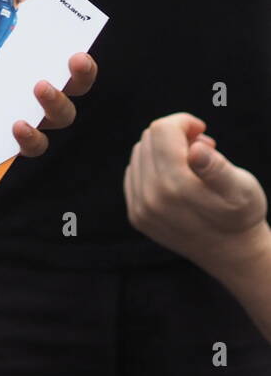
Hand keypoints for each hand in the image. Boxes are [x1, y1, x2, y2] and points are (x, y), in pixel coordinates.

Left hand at [0, 0, 95, 158]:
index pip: (59, 17)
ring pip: (64, 111)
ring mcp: (32, 110)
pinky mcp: (14, 139)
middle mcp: (40, 76)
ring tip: (41, 86)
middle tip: (76, 56)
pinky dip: (31, 137)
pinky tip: (17, 124)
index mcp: (30, 43)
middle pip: (78, 74)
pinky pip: (34, 144)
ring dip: (57, 100)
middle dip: (84, 65)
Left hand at [125, 113, 268, 276]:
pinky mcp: (135, 214)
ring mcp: (140, 208)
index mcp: (176, 185)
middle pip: (149, 139)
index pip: (162, 130)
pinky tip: (176, 178)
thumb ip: (217, 167)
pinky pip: (133, 173)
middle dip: (175, 136)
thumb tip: (195, 150)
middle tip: (202, 147)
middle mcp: (151, 197)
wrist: (231, 253)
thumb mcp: (242, 188)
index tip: (201, 130)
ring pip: (139, 153)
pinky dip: (152, 167)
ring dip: (163, 151)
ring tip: (191, 164)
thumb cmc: (241, 215)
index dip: (183, 122)